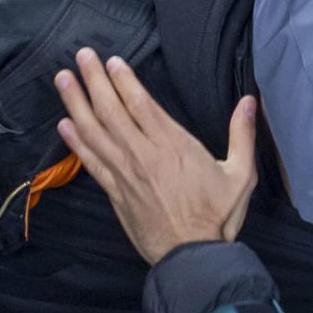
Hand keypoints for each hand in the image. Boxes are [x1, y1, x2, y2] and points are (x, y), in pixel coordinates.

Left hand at [55, 50, 255, 262]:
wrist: (191, 256)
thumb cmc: (216, 217)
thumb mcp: (241, 175)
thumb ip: (242, 135)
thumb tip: (249, 102)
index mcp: (174, 146)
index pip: (141, 104)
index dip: (123, 79)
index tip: (111, 61)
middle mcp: (144, 154)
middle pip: (111, 110)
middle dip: (94, 80)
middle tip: (81, 55)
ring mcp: (126, 173)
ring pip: (94, 131)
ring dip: (76, 103)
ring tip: (63, 79)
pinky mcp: (115, 192)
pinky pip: (90, 161)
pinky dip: (75, 142)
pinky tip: (63, 125)